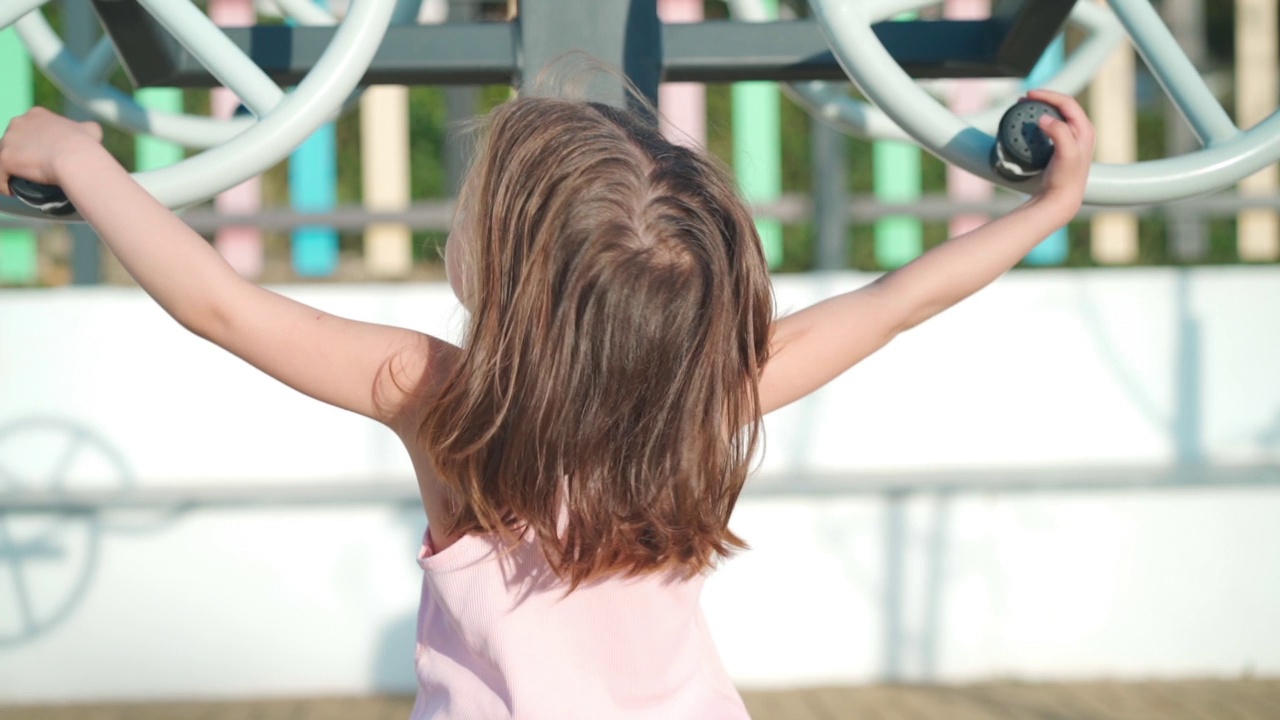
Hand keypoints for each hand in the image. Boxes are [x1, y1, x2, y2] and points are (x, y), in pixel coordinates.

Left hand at [0, 107, 103, 192]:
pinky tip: (12, 192)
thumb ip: (86, 128)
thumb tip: (90, 132)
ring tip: (22, 182)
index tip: (43, 156)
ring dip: (10, 170)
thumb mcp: (91, 130)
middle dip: (20, 154)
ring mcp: (9, 140)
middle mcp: (19, 123)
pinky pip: (0, 176)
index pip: (29, 129)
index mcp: (37, 115)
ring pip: (4, 157)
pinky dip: (4, 185)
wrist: (76, 158)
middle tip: (34, 170)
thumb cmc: (84, 145)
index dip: (34, 143)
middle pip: (13, 141)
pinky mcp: (4, 158)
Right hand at [1024, 89, 1094, 213]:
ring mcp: (1071, 140)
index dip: (1048, 95)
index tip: (1029, 94)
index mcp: (1085, 129)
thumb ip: (1059, 132)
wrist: (1061, 199)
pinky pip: (1050, 127)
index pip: (1067, 103)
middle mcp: (1081, 132)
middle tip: (1024, 99)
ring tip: (1024, 108)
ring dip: (1040, 109)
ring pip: (1056, 116)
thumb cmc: (1066, 178)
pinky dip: (1038, 123)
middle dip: (1043, 99)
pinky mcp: (1061, 148)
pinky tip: (1028, 126)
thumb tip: (1044, 119)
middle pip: (1062, 106)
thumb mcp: (1066, 153)